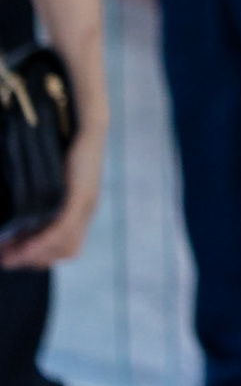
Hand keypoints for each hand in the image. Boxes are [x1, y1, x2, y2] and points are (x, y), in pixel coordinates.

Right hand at [0, 114, 104, 268]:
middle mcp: (86, 213)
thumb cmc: (67, 149)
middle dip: (31, 260)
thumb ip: (42, 202)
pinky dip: (44, 241)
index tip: (9, 258)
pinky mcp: (82, 195)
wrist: (88, 125)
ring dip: (33, 255)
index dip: (36, 258)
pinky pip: (64, 227)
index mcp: (81, 212)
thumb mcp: (53, 182)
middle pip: (63, 252)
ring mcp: (86, 205)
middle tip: (5, 258)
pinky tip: (25, 248)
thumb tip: (16, 218)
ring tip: (9, 255)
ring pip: (64, 246)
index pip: (63, 250)